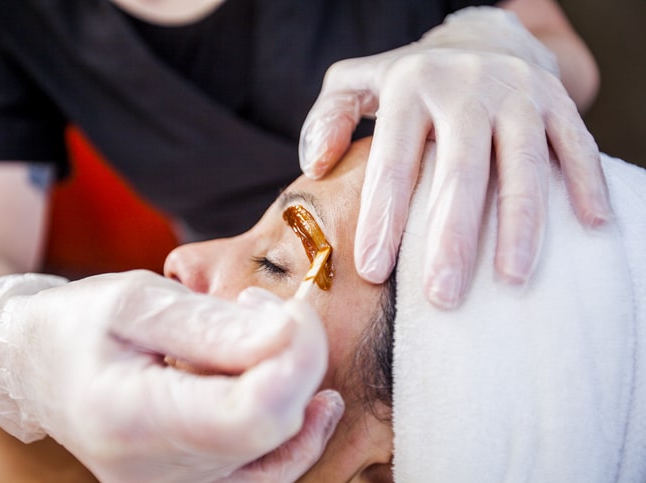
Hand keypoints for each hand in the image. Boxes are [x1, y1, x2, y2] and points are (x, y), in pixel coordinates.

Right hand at [0, 271, 342, 482]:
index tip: (289, 313)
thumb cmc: (78, 324)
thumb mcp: (136, 301)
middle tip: (265, 311)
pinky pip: (268, 470)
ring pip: (279, 448)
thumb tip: (290, 337)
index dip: (296, 360)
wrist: (37, 366)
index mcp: (132, 419)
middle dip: (296, 361)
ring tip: (259, 337)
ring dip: (293, 386)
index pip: (254, 414)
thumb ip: (213, 325)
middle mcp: (155, 474)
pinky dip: (295, 429)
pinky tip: (309, 397)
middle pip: (273, 429)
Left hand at [299, 7, 610, 307]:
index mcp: (412, 85)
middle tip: (443, 296)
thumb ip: (328, 118)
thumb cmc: (408, 79)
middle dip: (452, 237)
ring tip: (511, 280)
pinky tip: (590, 227)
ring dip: (520, 223)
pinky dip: (586, 183)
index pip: (394, 159)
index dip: (383, 217)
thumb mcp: (355, 83)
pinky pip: (576, 143)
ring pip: (522, 163)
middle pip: (460, 169)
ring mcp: (517, 91)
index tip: (374, 271)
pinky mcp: (556, 98)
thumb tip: (315, 164)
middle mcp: (466, 85)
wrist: (477, 36)